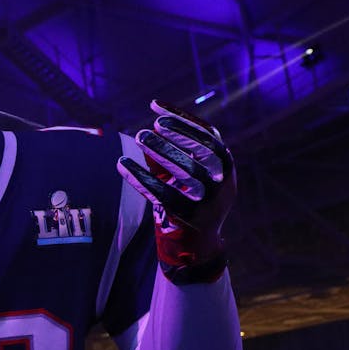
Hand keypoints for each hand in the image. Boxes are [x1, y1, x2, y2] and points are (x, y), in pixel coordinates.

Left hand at [117, 100, 235, 282]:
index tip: (155, 106)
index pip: (210, 136)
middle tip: (151, 124)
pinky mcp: (189, 216)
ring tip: (139, 137)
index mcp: (227, 167)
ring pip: (188, 172)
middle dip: (177, 135)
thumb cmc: (192, 199)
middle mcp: (224, 182)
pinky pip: (163, 194)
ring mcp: (209, 201)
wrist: (199, 243)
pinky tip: (122, 164)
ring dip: (162, 152)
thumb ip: (179, 150)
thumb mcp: (193, 173)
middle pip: (204, 152)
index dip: (183, 119)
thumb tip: (154, 119)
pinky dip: (141, 177)